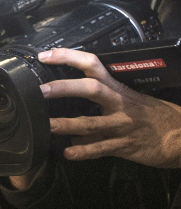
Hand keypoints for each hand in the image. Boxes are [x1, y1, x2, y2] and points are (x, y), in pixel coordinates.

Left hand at [38, 47, 180, 166]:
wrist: (180, 135)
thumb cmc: (151, 115)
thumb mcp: (128, 99)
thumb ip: (100, 97)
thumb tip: (67, 98)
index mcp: (118, 89)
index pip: (93, 65)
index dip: (69, 57)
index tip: (46, 56)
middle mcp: (119, 104)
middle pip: (91, 90)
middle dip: (64, 89)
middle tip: (41, 91)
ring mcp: (121, 125)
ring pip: (91, 123)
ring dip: (66, 125)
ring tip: (46, 126)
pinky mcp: (125, 146)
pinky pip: (101, 149)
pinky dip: (84, 151)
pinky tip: (69, 153)